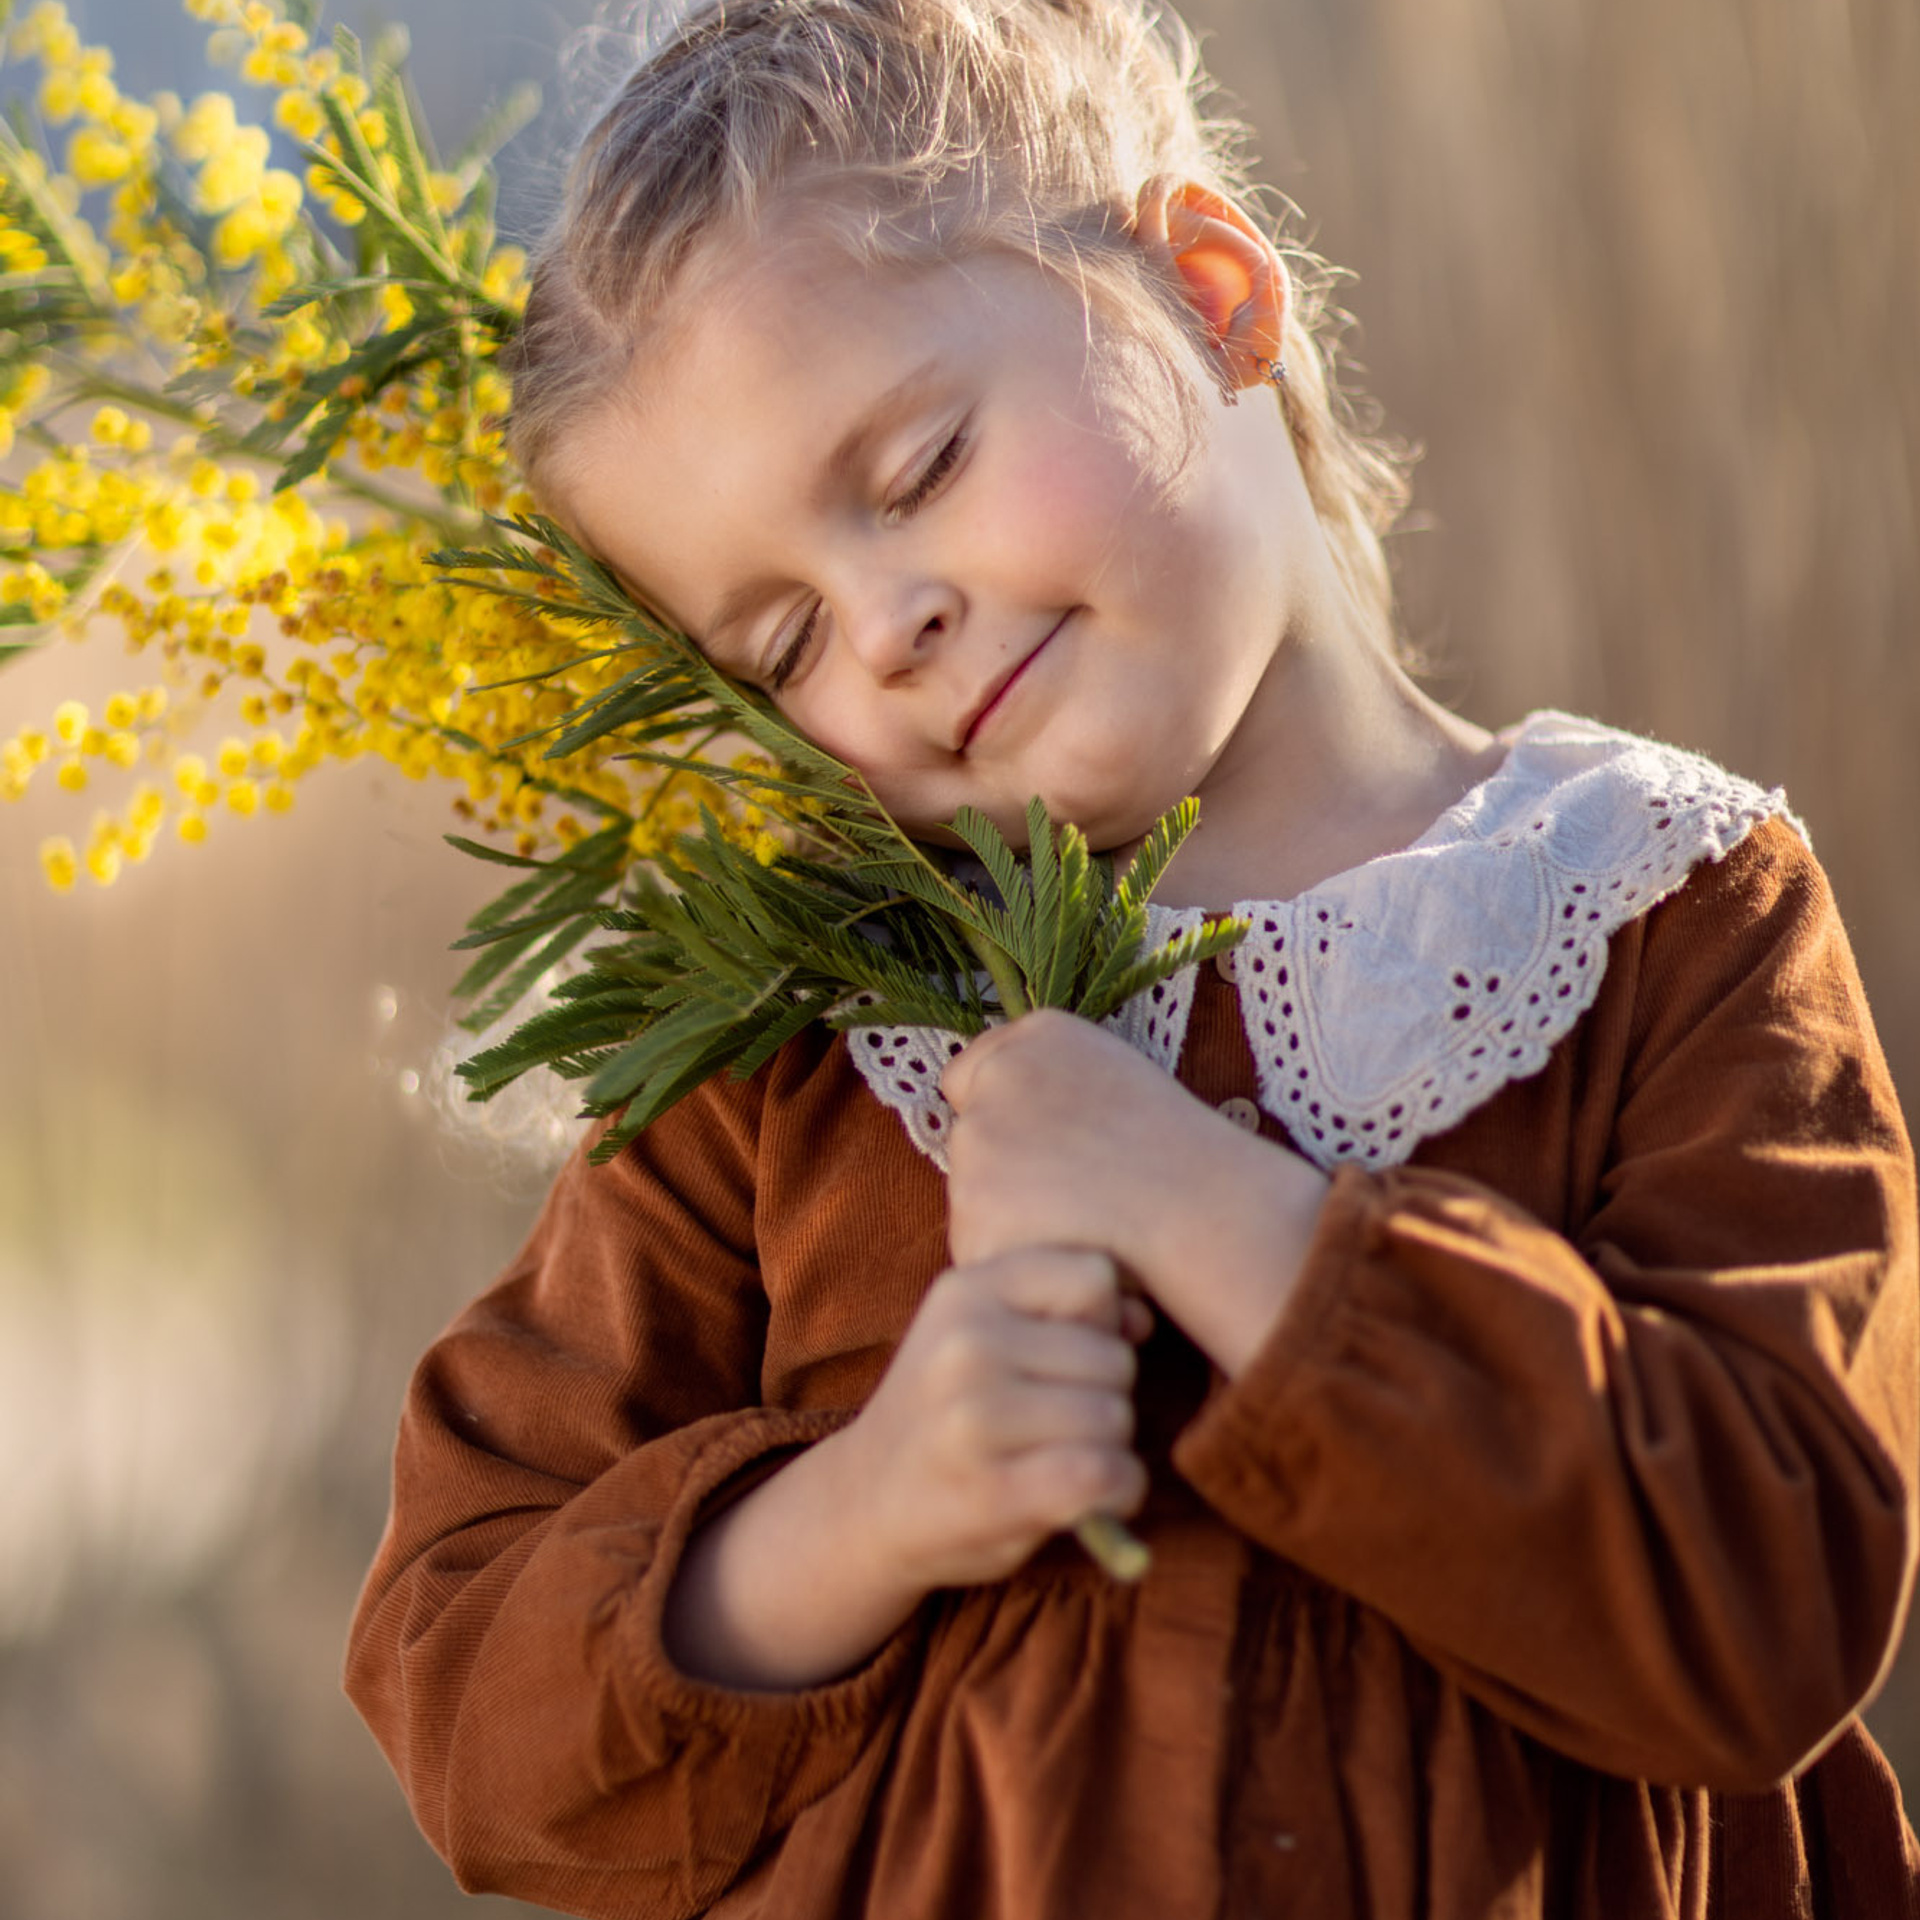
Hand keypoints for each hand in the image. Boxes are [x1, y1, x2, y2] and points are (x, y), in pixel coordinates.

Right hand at [834, 1245, 1149, 1591]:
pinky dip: (1121, 1490)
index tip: (1069, 1356)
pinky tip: (1098, 1497)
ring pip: (1114, 1416)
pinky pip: (1104, 1474)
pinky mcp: (992, 1491)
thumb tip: (1143, 1319)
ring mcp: (974, 1417)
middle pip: (1113, 1356)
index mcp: (965, 1291)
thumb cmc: (946, 1412)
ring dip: (1113, 1447)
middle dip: (1108, 1393)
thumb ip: (1060, 1312)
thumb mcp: (980, 1333)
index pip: (1094, 1276)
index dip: (1102, 1322)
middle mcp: (966, 1344)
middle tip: (1063, 1421)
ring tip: (1068, 1457)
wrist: (864, 1502)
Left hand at [941, 1010, 1330, 1375]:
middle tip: (1076, 1197)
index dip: (1003, 1117)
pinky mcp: (972, 1214)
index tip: (1042, 1148)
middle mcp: (997, 1080)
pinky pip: (979, 1247)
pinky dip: (1013, 1260)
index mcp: (1037, 1037)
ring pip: (974, 1195)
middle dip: (1006, 1170)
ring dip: (1007, 1216)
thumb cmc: (1186, 1158)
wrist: (1208, 1214)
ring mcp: (978, 1145)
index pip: (971, 1073)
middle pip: (970, 1138)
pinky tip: (1066, 1257)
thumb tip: (1011, 1117)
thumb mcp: (1120, 1079)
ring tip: (1081, 1228)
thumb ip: (1052, 1083)